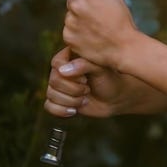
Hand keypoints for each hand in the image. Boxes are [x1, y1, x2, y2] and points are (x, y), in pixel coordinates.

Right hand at [45, 45, 166, 118]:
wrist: (117, 96)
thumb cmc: (111, 78)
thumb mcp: (101, 68)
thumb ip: (84, 65)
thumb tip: (63, 70)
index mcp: (71, 55)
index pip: (56, 63)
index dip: (69, 75)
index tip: (85, 78)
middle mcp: (63, 69)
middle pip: (53, 81)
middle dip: (72, 89)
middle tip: (87, 88)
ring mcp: (61, 85)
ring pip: (51, 94)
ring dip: (70, 100)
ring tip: (84, 98)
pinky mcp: (60, 99)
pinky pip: (48, 106)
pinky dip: (61, 110)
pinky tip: (75, 109)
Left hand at [63, 0, 136, 67]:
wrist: (122, 47)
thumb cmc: (122, 23)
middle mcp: (75, 6)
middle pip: (71, 0)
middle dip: (80, 4)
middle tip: (93, 12)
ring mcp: (70, 23)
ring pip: (69, 16)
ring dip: (77, 18)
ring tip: (92, 26)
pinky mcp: (68, 37)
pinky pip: (68, 30)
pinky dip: (76, 32)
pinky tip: (89, 35)